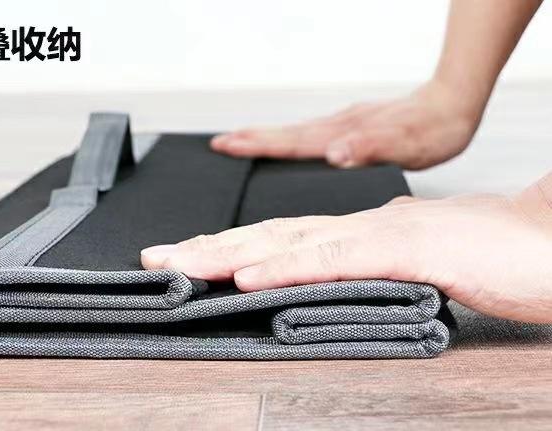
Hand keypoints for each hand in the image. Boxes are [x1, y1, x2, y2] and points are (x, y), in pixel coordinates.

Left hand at [141, 175, 551, 322]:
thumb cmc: (495, 257)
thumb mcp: (419, 271)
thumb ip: (375, 272)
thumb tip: (339, 284)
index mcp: (362, 234)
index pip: (282, 240)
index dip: (229, 249)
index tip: (185, 261)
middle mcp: (361, 226)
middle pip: (270, 237)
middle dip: (207, 249)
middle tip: (155, 261)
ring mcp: (381, 235)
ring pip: (289, 243)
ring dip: (228, 255)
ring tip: (178, 266)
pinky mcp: (406, 250)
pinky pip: (335, 259)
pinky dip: (286, 267)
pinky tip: (246, 276)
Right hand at [210, 80, 483, 169]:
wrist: (452, 103)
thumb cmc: (431, 131)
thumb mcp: (405, 145)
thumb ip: (369, 148)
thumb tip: (335, 154)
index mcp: (342, 136)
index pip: (290, 143)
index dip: (257, 146)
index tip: (225, 145)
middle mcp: (337, 128)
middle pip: (285, 135)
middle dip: (250, 140)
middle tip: (218, 143)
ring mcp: (343, 125)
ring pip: (295, 132)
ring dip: (265, 137)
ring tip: (239, 141)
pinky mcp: (351, 126)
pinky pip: (310, 133)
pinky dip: (289, 137)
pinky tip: (287, 143)